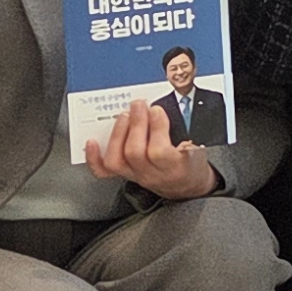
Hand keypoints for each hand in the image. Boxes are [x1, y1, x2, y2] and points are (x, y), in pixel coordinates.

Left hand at [80, 97, 220, 197]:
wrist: (185, 185)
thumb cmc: (191, 164)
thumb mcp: (199, 149)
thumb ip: (187, 133)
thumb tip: (168, 118)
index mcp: (174, 167)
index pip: (159, 151)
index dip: (156, 128)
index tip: (157, 110)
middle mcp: (152, 174)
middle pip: (135, 152)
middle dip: (135, 123)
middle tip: (139, 105)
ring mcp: (136, 175)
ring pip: (117, 160)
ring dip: (118, 133)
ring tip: (125, 116)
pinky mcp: (125, 175)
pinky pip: (104, 171)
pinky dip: (94, 157)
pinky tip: (92, 142)